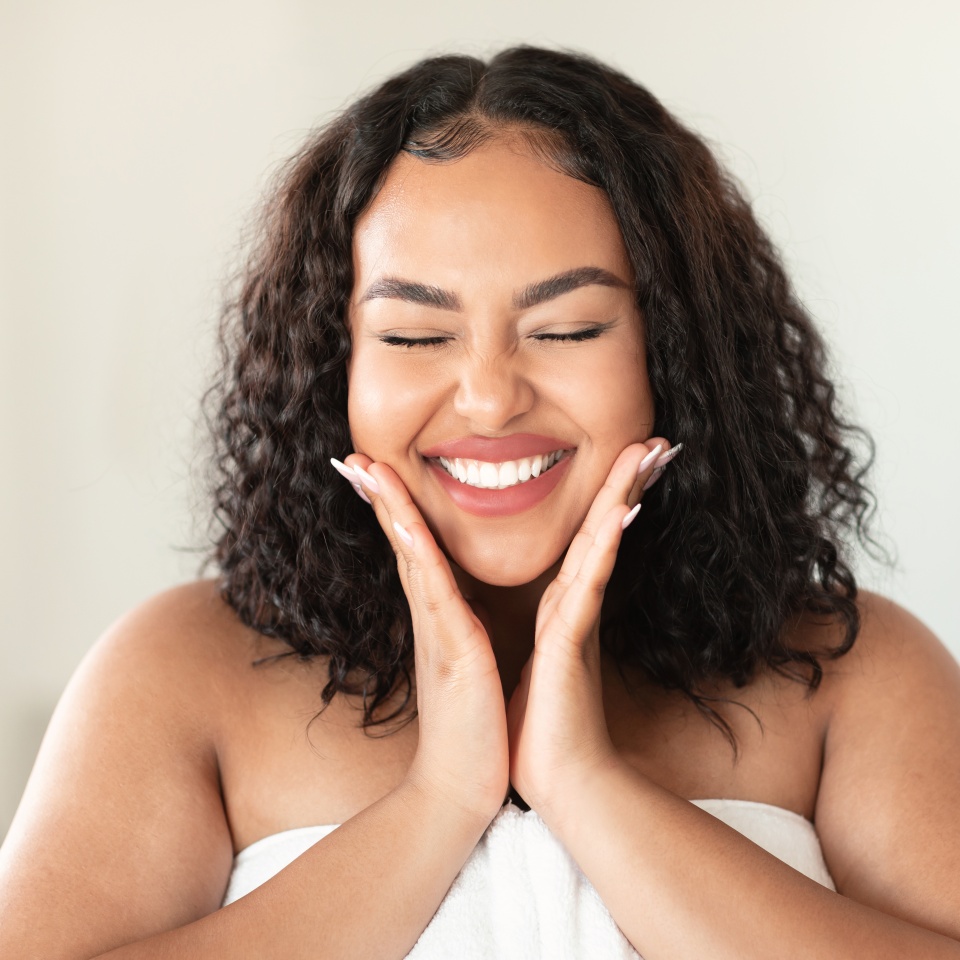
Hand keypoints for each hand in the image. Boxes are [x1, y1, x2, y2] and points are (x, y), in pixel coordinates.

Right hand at [341, 454, 509, 825]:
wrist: (464, 785)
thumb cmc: (471, 724)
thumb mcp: (466, 662)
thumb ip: (457, 629)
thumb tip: (455, 608)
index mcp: (439, 614)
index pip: (413, 548)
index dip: (393, 507)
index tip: (374, 468)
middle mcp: (432, 615)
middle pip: (402, 541)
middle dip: (378, 496)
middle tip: (353, 456)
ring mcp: (438, 630)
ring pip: (411, 556)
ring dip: (391, 510)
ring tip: (368, 468)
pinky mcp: (455, 649)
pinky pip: (435, 592)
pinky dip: (418, 553)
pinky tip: (403, 524)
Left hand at [506, 439, 671, 822]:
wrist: (554, 780)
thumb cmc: (540, 726)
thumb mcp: (533, 660)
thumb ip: (546, 629)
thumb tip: (543, 612)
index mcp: (562, 607)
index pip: (587, 539)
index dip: (608, 496)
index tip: (625, 456)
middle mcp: (575, 607)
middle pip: (603, 531)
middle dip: (627, 483)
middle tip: (653, 438)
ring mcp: (577, 623)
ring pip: (600, 547)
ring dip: (622, 498)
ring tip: (645, 453)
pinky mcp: (570, 646)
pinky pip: (585, 589)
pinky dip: (602, 550)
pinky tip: (617, 515)